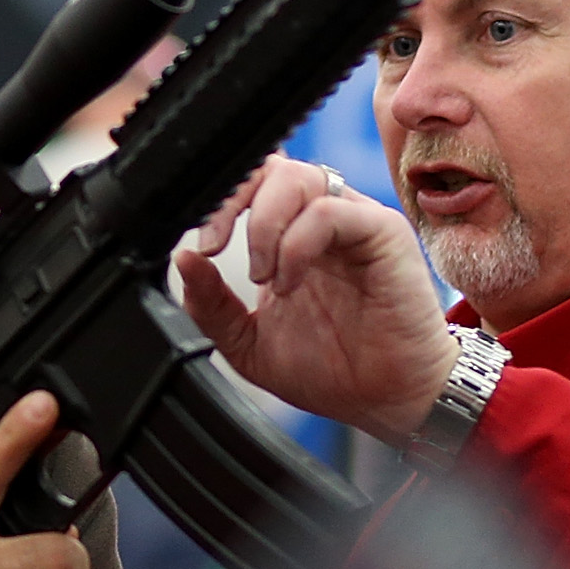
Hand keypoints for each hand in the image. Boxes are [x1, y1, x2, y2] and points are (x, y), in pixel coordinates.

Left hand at [174, 155, 457, 450]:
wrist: (387, 402)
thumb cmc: (332, 371)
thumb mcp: (248, 343)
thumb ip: (211, 305)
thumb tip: (182, 259)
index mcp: (292, 235)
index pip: (254, 180)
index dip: (221, 200)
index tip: (205, 247)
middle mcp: (323, 218)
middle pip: (273, 165)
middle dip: (234, 203)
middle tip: (218, 249)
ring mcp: (354, 221)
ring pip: (300, 177)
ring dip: (265, 225)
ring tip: (265, 278)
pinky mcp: (383, 232)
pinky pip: (331, 210)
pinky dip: (297, 244)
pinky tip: (291, 284)